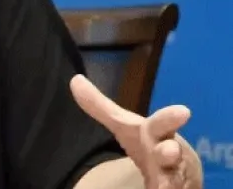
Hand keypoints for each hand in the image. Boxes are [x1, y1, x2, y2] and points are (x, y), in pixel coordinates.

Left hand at [70, 75, 200, 188]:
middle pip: (173, 152)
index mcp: (156, 133)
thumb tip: (75, 80)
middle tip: (170, 150)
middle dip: (170, 150)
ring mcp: (174, 175)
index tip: (183, 111)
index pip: (162, 123)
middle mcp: (169, 154)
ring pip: (176, 178)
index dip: (171, 118)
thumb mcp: (124, 126)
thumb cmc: (149, 143)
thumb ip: (100, 107)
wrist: (179, 172)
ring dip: (171, 180)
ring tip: (164, 185)